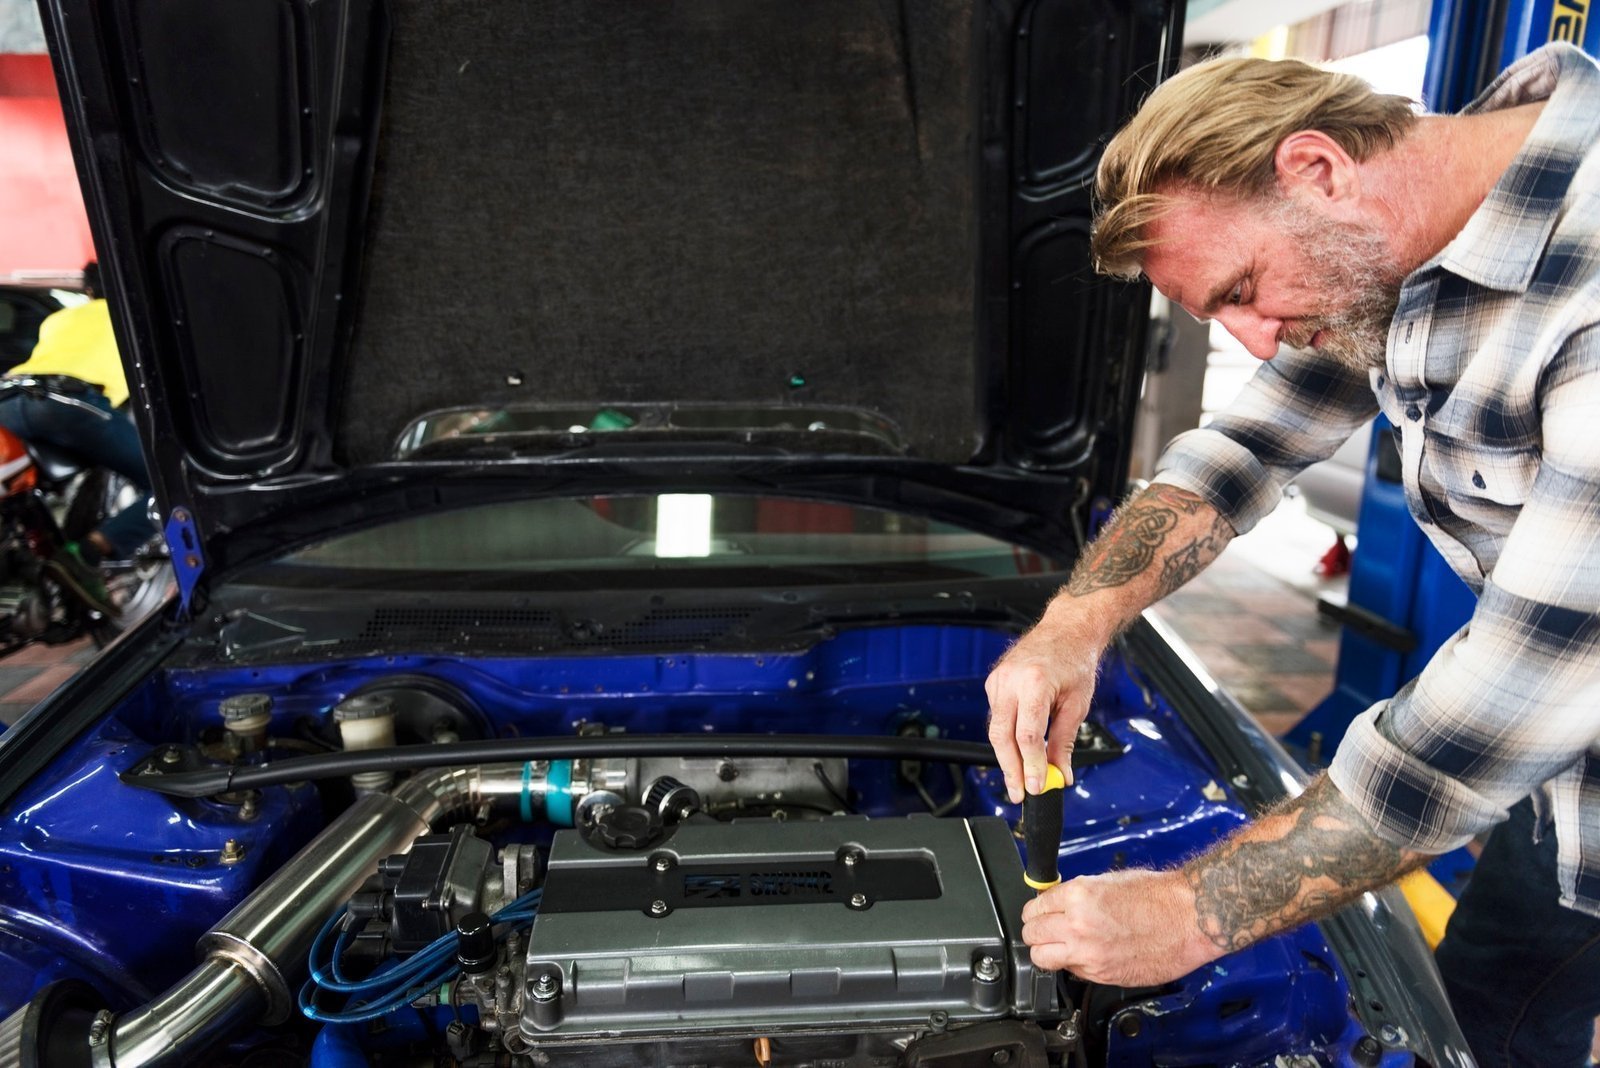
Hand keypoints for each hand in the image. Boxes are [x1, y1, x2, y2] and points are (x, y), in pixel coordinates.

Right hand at [985, 617, 1101, 802]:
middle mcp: (1010, 680)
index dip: (1031, 766)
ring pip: (995, 729)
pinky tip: (1017, 750)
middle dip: (1010, 769)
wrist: (1065, 630)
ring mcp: (998, 680)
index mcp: (1035, 682)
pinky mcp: (993, 683)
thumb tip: (1061, 773)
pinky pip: (997, 717)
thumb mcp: (1078, 704)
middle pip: (1002, 736)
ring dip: (1007, 757)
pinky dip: (1007, 737)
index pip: (1027, 735)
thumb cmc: (1075, 660)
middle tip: (1019, 793)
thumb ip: (1065, 741)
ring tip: (1019, 780)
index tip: (1038, 787)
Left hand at [1020, 869, 1218, 985]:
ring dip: (1047, 952)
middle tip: (1045, 929)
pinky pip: (1072, 972)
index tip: (1039, 914)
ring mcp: (1089, 953)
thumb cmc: (1157, 896)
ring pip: (1043, 959)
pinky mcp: (1102, 974)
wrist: (1188, 918)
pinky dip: (1074, 965)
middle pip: (1032, 935)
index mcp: (1078, 896)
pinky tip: (1087, 954)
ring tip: (1058, 946)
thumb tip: (1057, 905)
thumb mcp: (1107, 882)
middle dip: (1036, 931)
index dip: (1035, 911)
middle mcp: (1078, 925)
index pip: (1034, 908)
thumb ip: (1076, 896)